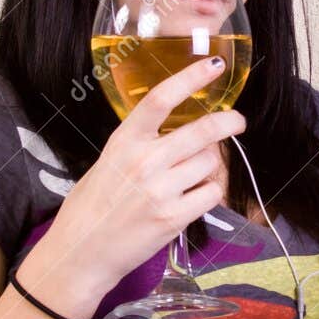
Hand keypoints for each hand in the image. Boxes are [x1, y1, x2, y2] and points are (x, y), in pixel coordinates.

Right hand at [17, 56, 245, 317]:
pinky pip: (211, 194)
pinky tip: (194, 197)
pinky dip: (210, 193)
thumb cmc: (91, 206)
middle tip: (237, 121)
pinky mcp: (173, 218)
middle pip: (202, 132)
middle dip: (228, 123)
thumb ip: (141, 144)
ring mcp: (160, 190)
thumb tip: (181, 133)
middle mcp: (144, 161)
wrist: (81, 252)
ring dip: (210, 167)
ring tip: (192, 177)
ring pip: (209, 164)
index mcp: (124, 141)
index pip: (161, 99)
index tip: (213, 66)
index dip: (191, 78)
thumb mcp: (108, 161)